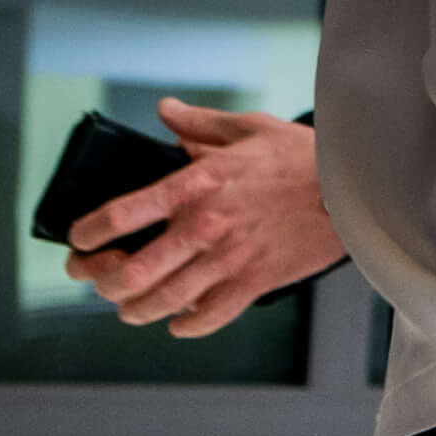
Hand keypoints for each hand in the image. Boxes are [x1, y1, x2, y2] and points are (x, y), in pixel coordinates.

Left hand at [63, 102, 345, 335]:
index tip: (78, 240)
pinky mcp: (255, 282)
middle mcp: (204, 227)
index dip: (87, 234)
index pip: (120, 215)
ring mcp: (229, 259)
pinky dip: (186, 324)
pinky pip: (209, 316)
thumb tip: (166, 111)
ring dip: (134, 309)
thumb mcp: (250, 128)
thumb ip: (199, 124)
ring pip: (162, 301)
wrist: (357, 189)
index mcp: (195, 185)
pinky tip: (178, 320)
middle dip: (101, 281)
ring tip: (127, 306)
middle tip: (94, 278)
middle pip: (131, 272)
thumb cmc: (306, 158)